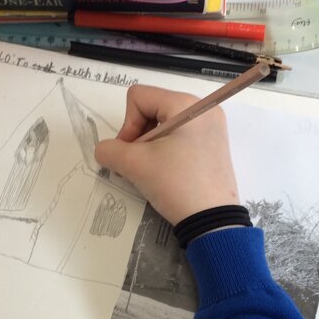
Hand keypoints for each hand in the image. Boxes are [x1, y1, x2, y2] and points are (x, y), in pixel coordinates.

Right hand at [95, 85, 239, 225]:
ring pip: (164, 125)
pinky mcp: (214, 146)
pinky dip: (166, 152)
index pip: (138, 97)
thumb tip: (104, 150)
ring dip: (150, 147)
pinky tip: (167, 173)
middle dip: (138, 137)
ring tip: (153, 171)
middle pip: (152, 109)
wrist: (213, 220)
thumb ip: (109, 150)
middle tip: (140, 164)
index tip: (132, 153)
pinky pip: (180, 138)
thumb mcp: (135, 165)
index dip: (127, 125)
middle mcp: (203, 109)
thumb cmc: (176, 184)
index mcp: (186, 104)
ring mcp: (212, 128)